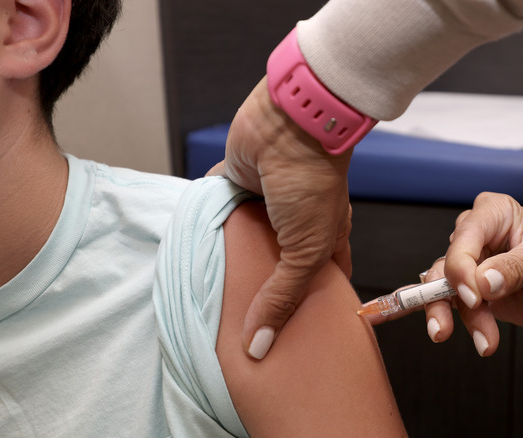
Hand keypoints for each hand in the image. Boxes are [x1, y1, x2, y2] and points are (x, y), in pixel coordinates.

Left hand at [208, 76, 353, 359]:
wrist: (287, 124)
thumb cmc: (312, 182)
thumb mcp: (304, 251)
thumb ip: (281, 297)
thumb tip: (259, 346)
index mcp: (325, 238)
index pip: (322, 281)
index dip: (312, 308)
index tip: (295, 338)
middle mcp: (296, 224)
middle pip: (277, 266)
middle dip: (263, 292)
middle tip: (243, 330)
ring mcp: (265, 206)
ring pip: (246, 243)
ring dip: (232, 263)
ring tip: (213, 303)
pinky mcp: (235, 186)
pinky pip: (220, 215)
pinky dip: (210, 231)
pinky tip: (196, 258)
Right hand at [366, 192, 522, 355]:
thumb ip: (516, 268)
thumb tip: (484, 280)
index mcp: (496, 213)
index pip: (465, 236)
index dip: (461, 267)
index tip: (473, 296)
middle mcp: (478, 236)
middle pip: (445, 262)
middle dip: (442, 296)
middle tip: (447, 323)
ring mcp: (472, 265)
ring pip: (442, 288)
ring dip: (453, 317)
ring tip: (483, 340)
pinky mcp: (472, 291)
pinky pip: (455, 307)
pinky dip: (464, 325)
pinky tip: (483, 340)